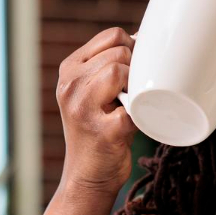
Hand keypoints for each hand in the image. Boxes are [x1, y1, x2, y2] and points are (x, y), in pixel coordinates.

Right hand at [56, 27, 137, 196]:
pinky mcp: (103, 131)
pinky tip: (135, 125)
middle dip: (136, 69)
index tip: (135, 70)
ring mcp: (83, 108)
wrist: (86, 177)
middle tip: (134, 93)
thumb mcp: (92, 92)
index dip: (132, 48)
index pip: (111, 36)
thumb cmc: (98, 131)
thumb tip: (146, 41)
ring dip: (137, 88)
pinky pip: (134, 109)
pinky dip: (142, 116)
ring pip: (121, 72)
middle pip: (120, 52)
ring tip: (132, 106)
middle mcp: (70, 86)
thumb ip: (108, 66)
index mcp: (69, 70)